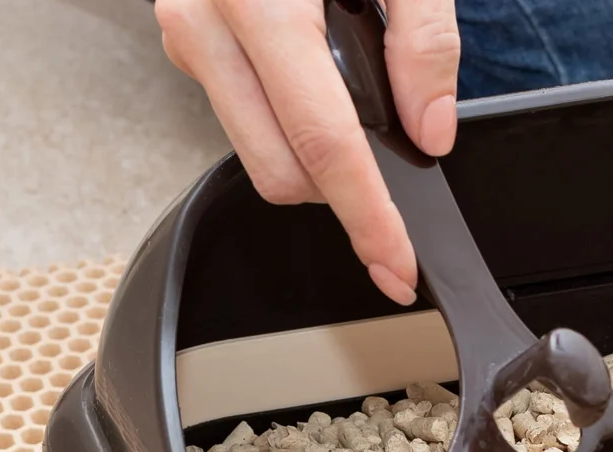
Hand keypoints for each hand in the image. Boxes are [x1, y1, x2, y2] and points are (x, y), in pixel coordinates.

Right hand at [157, 0, 460, 304]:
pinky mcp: (182, 35)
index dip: (366, 216)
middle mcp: (205, 23)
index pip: (323, 144)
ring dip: (310, 151)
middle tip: (394, 165)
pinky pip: (237, 108)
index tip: (395, 265)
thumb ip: (424, 37)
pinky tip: (313, 70)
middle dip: (341, 189)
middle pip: (279, 169)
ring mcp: (184, 32)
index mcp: (259, 2)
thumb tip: (430, 128)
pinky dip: (283, 113)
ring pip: (253, 149)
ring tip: (352, 91)